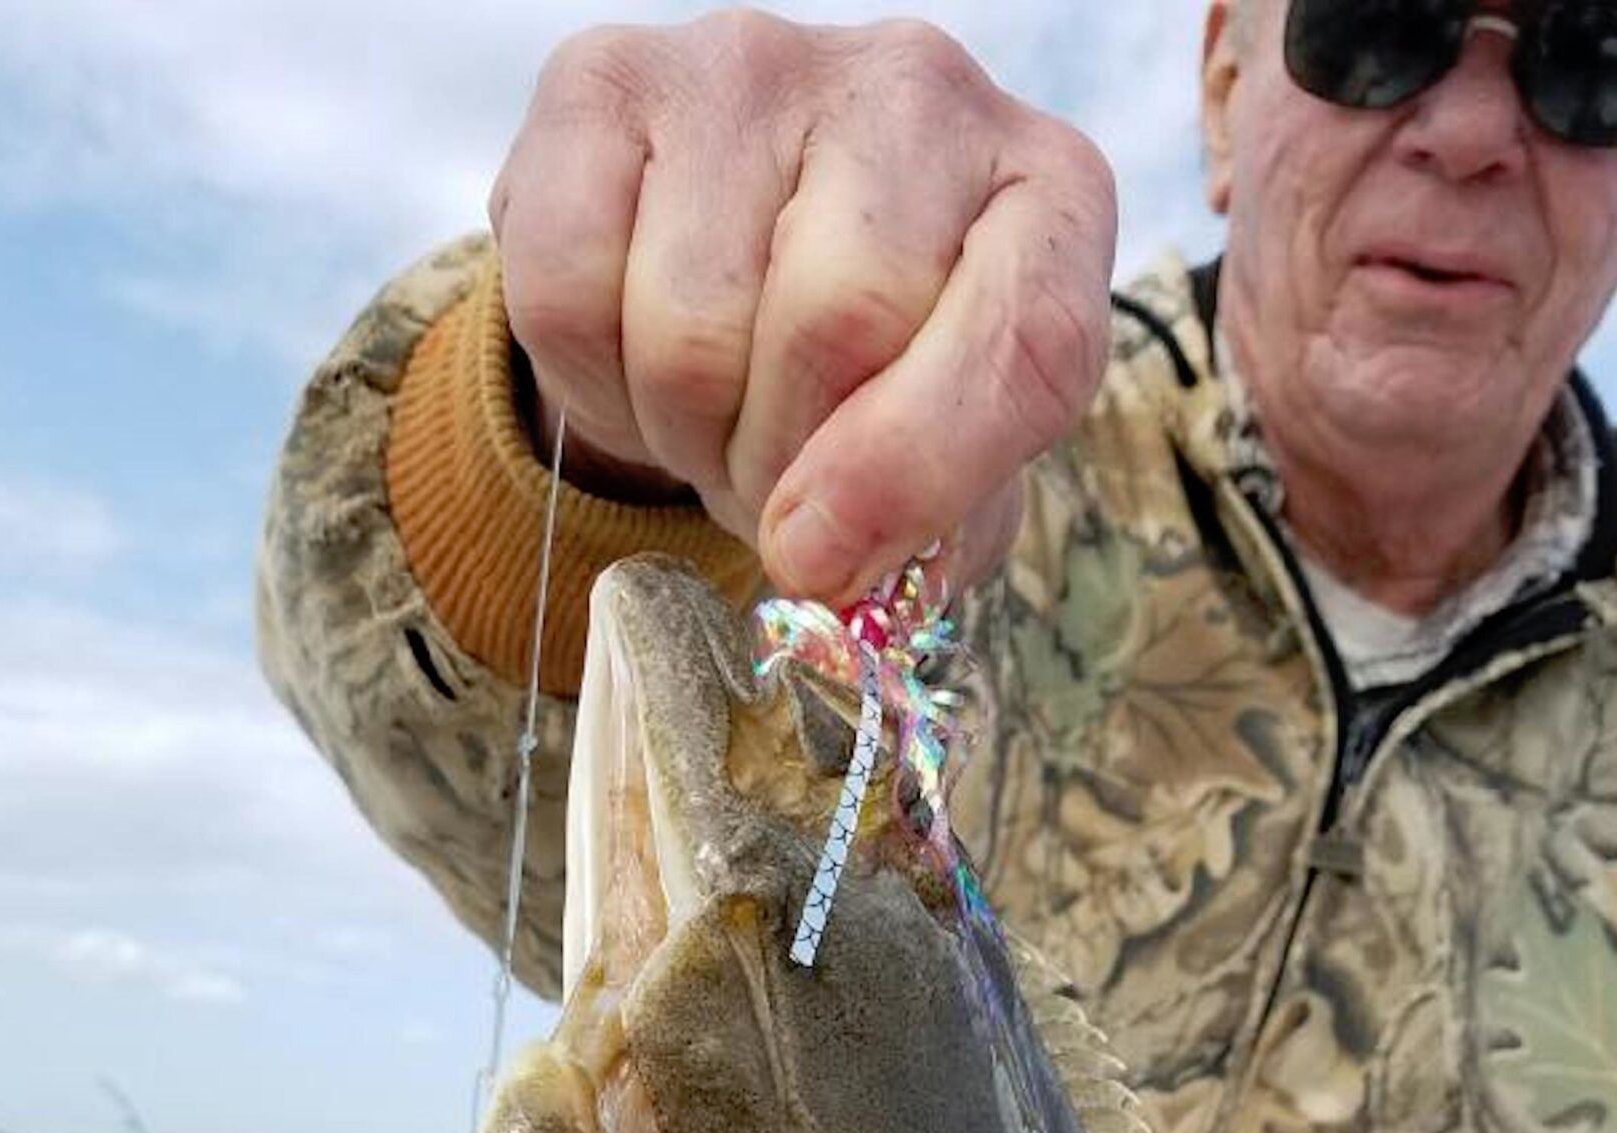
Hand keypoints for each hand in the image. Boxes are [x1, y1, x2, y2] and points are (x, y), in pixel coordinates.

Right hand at [490, 9, 1116, 601]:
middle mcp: (918, 94)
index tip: (822, 565)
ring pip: (693, 326)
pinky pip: (569, 293)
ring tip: (713, 417)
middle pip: (841, 324)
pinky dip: (588, 382)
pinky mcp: (603, 81)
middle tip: (770, 487)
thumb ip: (920, 539)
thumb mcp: (940, 475)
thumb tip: (826, 581)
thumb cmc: (866, 385)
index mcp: (1046, 197)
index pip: (1028, 337)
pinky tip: (630, 357)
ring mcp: (755, 67)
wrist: (731, 267)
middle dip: (782, 462)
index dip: (922, 472)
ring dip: (685, 432)